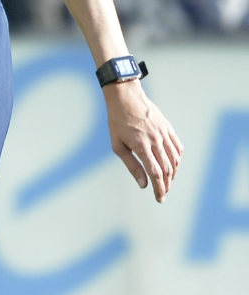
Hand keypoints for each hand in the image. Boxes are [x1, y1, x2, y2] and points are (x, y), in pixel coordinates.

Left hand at [103, 79, 183, 201]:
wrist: (125, 96)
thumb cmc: (117, 121)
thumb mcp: (117, 144)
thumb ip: (131, 165)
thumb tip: (143, 184)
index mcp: (141, 145)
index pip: (155, 173)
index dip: (159, 188)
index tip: (159, 198)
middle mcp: (155, 140)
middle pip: (167, 169)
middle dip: (166, 185)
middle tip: (162, 194)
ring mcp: (164, 133)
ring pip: (175, 160)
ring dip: (173, 174)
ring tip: (167, 183)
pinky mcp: (168, 128)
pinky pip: (178, 148)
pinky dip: (177, 160)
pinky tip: (173, 166)